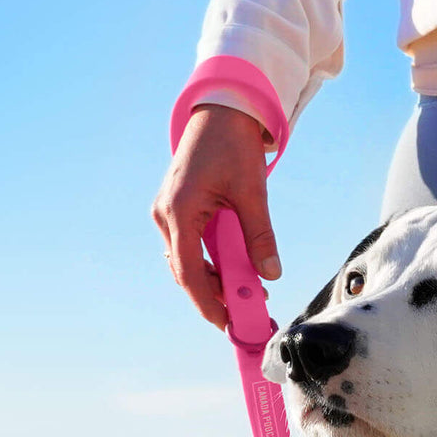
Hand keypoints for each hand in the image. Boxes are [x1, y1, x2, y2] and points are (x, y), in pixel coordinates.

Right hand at [152, 104, 279, 328]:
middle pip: (187, 272)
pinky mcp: (176, 211)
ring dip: (216, 280)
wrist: (220, 112)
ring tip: (250, 291)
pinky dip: (212, 263)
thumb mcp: (252, 192)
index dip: (207, 302)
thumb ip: (260, 235)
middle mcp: (165, 215)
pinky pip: (191, 248)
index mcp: (179, 210)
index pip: (189, 272)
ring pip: (189, 262)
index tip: (226, 323)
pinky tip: (237, 271)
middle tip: (247, 312)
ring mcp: (168, 213)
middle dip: (216, 295)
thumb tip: (270, 274)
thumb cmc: (233, 145)